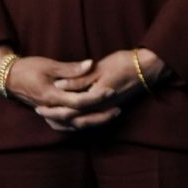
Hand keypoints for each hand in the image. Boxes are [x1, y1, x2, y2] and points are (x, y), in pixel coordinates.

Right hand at [0, 53, 106, 128]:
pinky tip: (92, 121)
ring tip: (109, 116)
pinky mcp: (47, 115)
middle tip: (118, 110)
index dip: (96, 97)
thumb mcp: (49, 65)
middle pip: (78, 119)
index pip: (78, 101)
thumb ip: (71, 68)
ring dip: (92, 122)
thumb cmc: (28, 68)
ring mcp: (48, 114)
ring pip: (73, 125)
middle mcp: (50, 109)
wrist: (7, 78)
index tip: (112, 91)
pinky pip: (65, 125)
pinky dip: (80, 124)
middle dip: (99, 116)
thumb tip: (91, 64)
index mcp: (51, 96)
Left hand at [30, 48, 165, 131]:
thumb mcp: (100, 67)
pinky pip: (90, 120)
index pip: (69, 109)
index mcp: (95, 98)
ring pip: (81, 123)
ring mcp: (107, 110)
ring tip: (50, 117)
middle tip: (40, 112)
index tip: (38, 106)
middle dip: (55, 117)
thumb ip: (79, 78)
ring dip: (65, 121)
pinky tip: (71, 116)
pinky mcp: (111, 108)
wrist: (149, 67)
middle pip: (73, 120)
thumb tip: (59, 85)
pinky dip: (77, 121)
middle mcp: (100, 108)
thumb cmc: (125, 63)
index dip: (52, 109)